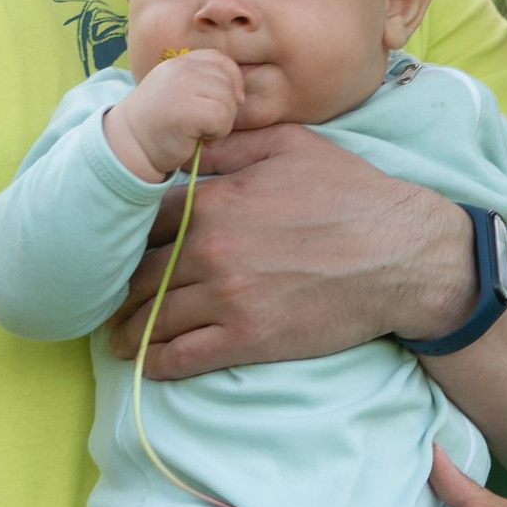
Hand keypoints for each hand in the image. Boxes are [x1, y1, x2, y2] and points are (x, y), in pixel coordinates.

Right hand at [103, 48, 243, 185]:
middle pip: (227, 81)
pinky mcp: (186, 108)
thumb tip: (237, 92)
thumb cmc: (156, 126)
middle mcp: (180, 69)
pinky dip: (218, 133)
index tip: (232, 100)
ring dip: (222, 123)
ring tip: (202, 133)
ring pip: (228, 100)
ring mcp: (182, 86)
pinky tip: (201, 140)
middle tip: (207, 126)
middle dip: (227, 107)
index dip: (233, 79)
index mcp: (178, 64)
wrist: (128, 146)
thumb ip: (199, 84)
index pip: (219, 59)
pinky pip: (222, 116)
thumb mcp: (176, 94)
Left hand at [107, 122, 474, 376]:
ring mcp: (227, 298)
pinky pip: (182, 356)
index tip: (119, 248)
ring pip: (153, 318)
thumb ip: (228, 145)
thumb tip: (182, 144)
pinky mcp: (247, 338)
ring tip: (116, 337)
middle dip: (119, 289)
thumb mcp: (289, 145)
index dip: (130, 236)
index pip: (146, 220)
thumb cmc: (350, 194)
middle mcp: (211, 250)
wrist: (401, 254)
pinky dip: (155, 361)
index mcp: (216, 200)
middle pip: (140, 273)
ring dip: (127, 330)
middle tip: (105, 299)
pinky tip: (146, 362)